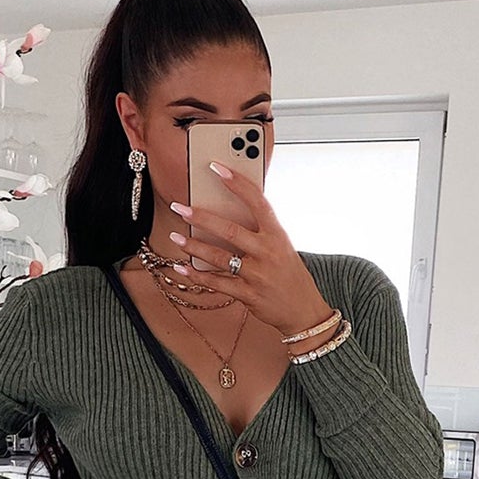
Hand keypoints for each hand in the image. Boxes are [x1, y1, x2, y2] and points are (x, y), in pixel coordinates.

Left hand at [166, 165, 333, 338]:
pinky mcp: (249, 295)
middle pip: (230, 230)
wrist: (303, 310)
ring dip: (194, 247)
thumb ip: (260, 231)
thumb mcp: (282, 246)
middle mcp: (268, 252)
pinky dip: (198, 275)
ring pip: (219, 258)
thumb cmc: (289, 274)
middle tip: (180, 207)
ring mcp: (258, 275)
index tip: (216, 168)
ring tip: (175, 237)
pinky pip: (218, 283)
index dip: (237, 183)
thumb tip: (227, 212)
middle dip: (201, 218)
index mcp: (277, 235)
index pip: (257, 201)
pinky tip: (182, 267)